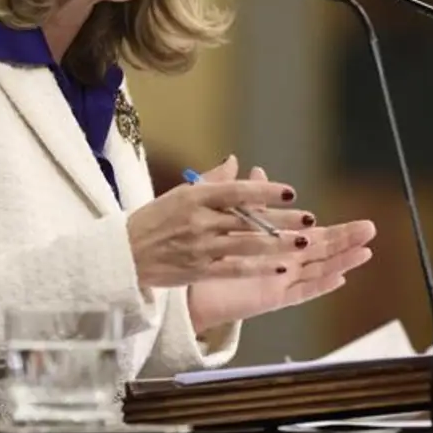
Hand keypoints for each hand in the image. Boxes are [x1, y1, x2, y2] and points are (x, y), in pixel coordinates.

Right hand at [126, 161, 316, 287]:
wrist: (123, 255)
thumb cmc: (154, 220)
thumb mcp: (179, 194)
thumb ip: (212, 180)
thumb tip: (235, 161)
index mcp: (194, 197)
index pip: (235, 191)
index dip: (264, 191)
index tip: (290, 191)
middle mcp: (199, 221)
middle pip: (247, 219)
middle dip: (281, 219)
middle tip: (309, 218)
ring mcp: (200, 248)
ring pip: (246, 245)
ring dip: (278, 244)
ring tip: (303, 242)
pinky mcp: (199, 271)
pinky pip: (236, 269)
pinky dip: (259, 268)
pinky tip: (281, 267)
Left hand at [187, 158, 375, 334]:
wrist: (190, 281)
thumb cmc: (212, 250)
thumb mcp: (233, 217)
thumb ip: (249, 197)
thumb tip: (255, 167)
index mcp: (280, 244)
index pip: (316, 235)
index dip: (339, 231)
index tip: (362, 223)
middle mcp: (286, 263)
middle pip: (324, 252)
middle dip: (348, 242)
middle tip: (371, 231)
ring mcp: (281, 281)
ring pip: (317, 270)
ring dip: (341, 261)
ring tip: (364, 253)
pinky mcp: (270, 298)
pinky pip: (299, 292)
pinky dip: (318, 286)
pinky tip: (337, 279)